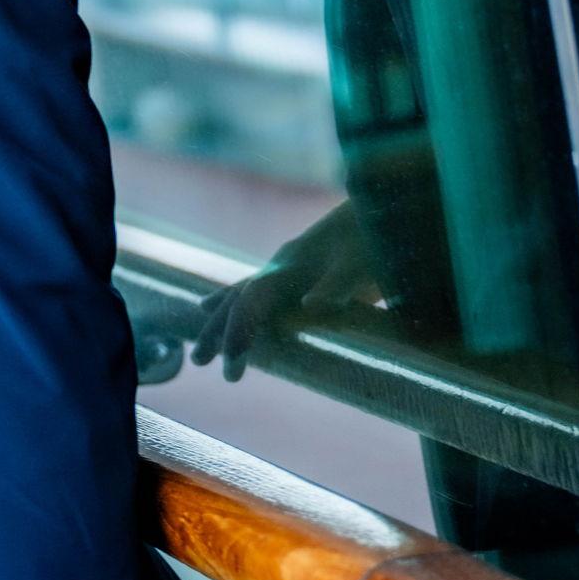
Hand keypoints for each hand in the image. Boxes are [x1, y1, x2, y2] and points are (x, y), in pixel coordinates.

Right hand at [190, 202, 374, 380]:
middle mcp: (280, 266)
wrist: (381, 211)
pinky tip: (226, 306)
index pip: (251, 303)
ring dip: (222, 318)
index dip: (237, 334)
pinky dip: (239, 303)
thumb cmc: (373, 240)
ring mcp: (288, 267)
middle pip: (237, 298)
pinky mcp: (301, 272)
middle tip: (197, 361)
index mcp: (290, 266)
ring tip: (201, 337)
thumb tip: (309, 304)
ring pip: (243, 293)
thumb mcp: (361, 264)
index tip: (230, 369)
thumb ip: (336, 284)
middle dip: (216, 330)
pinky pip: (260, 292)